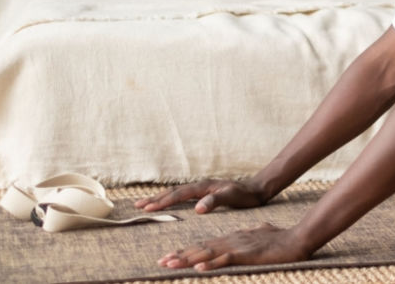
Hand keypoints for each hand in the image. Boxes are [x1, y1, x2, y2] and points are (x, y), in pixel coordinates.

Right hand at [134, 178, 266, 213]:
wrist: (256, 190)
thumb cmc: (244, 195)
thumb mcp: (231, 198)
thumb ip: (215, 202)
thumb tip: (197, 209)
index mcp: (203, 187)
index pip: (178, 194)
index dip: (162, 201)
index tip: (147, 208)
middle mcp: (200, 186)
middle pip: (173, 191)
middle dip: (155, 198)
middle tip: (137, 205)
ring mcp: (202, 189)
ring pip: (176, 193)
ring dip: (161, 198)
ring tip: (146, 203)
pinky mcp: (204, 193)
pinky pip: (183, 196)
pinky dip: (171, 198)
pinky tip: (168, 202)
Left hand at [158, 222, 310, 270]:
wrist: (297, 239)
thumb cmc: (281, 239)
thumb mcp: (261, 235)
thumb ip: (253, 234)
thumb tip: (253, 231)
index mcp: (233, 238)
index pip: (205, 245)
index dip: (187, 251)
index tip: (171, 256)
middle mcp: (231, 240)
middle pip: (201, 248)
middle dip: (180, 255)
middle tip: (161, 261)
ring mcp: (238, 246)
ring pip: (207, 253)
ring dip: (188, 259)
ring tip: (170, 264)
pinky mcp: (246, 253)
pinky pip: (225, 259)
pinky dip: (211, 264)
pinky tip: (199, 268)